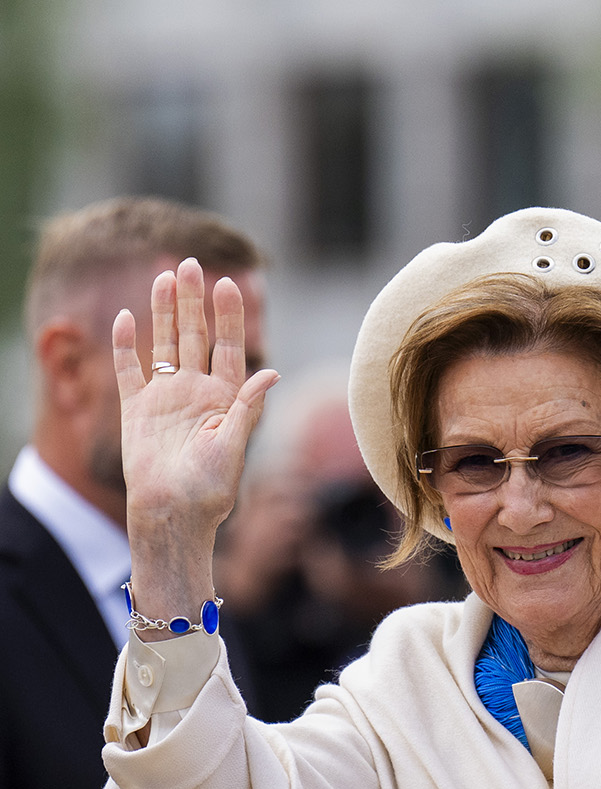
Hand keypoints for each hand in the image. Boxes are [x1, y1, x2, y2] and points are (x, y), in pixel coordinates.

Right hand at [112, 258, 278, 629]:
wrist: (173, 515)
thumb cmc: (209, 489)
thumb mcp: (234, 446)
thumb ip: (248, 407)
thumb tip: (274, 373)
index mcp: (225, 400)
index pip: (230, 348)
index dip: (230, 316)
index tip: (231, 282)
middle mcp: (196, 393)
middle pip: (195, 337)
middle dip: (194, 302)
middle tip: (192, 263)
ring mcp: (165, 398)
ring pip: (164, 344)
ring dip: (164, 312)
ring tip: (165, 276)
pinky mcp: (137, 410)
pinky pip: (129, 370)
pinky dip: (127, 345)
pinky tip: (127, 318)